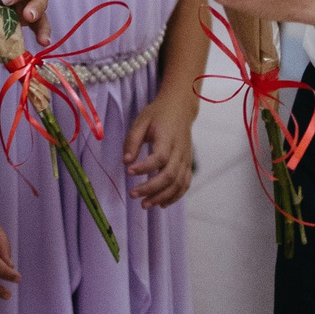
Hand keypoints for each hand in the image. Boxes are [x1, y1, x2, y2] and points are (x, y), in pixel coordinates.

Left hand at [122, 86, 196, 207]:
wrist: (180, 108)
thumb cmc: (158, 114)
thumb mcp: (141, 121)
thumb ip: (133, 140)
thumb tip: (126, 161)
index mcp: (168, 138)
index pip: (159, 157)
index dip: (144, 167)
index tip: (128, 171)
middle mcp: (180, 151)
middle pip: (169, 175)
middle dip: (151, 188)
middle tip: (133, 195)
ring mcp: (186, 159)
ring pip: (178, 183)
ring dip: (162, 197)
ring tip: (145, 204)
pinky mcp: (188, 164)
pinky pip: (185, 184)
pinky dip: (175, 196)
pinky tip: (162, 204)